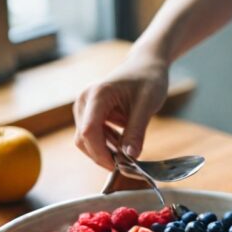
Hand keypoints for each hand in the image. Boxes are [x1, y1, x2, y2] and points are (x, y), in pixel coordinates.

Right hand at [73, 51, 168, 168]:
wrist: (146, 65)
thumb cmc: (148, 79)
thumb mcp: (147, 105)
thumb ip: (137, 131)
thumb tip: (131, 157)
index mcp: (97, 95)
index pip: (89, 131)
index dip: (101, 153)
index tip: (119, 166)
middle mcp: (85, 100)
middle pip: (84, 139)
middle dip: (102, 155)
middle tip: (126, 164)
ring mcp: (84, 106)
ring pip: (86, 140)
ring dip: (104, 151)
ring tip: (127, 153)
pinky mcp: (88, 112)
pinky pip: (92, 135)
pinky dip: (106, 144)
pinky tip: (122, 144)